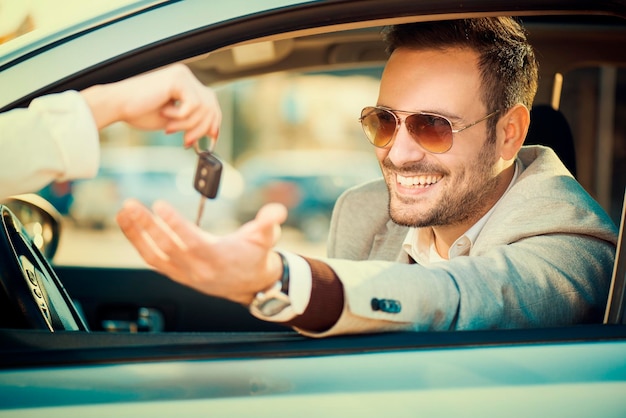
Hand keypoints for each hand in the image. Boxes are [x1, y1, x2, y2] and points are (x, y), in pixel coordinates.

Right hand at [81, 64, 220, 145]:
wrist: (117, 105)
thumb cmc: (139, 112)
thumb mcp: (173, 120)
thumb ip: (191, 122)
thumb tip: (211, 132)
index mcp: (184, 84)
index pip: (210, 102)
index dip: (214, 122)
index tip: (211, 139)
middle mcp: (185, 76)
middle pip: (211, 105)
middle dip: (202, 128)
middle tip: (187, 142)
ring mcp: (182, 75)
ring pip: (204, 108)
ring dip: (187, 125)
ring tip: (169, 128)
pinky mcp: (177, 79)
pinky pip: (193, 105)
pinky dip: (181, 116)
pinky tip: (164, 113)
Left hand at [116, 200, 287, 304]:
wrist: (251, 285)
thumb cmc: (256, 256)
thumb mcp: (267, 238)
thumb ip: (269, 223)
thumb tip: (277, 211)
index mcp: (218, 258)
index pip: (192, 241)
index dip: (175, 225)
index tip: (160, 205)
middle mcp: (198, 269)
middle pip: (167, 248)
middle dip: (147, 226)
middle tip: (131, 204)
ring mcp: (184, 274)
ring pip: (154, 255)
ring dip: (136, 234)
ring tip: (123, 211)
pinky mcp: (176, 273)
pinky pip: (152, 258)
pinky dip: (138, 242)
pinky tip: (129, 224)